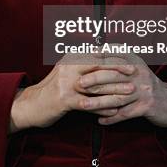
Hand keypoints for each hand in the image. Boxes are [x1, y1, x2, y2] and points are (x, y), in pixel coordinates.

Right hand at [9, 51, 135, 131]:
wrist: (32, 105)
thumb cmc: (53, 89)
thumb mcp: (66, 71)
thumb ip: (83, 65)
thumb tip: (102, 56)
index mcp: (71, 58)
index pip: (96, 54)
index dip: (114, 56)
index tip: (130, 58)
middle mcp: (68, 68)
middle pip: (98, 66)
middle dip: (118, 68)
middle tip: (134, 72)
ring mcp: (66, 84)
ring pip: (96, 86)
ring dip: (115, 89)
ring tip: (130, 92)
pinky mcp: (64, 100)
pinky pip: (89, 104)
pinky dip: (103, 108)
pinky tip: (115, 112)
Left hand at [75, 51, 166, 126]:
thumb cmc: (142, 82)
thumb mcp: (133, 66)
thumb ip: (116, 58)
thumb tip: (92, 51)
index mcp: (135, 61)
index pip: (115, 56)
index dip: (97, 59)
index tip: (81, 62)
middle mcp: (140, 74)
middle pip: (114, 76)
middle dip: (95, 80)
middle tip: (79, 84)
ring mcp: (144, 91)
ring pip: (118, 97)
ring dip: (99, 103)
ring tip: (83, 106)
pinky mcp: (146, 107)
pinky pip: (126, 114)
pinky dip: (111, 119)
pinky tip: (99, 121)